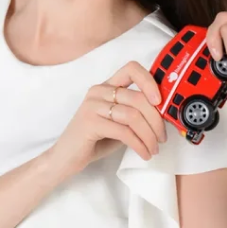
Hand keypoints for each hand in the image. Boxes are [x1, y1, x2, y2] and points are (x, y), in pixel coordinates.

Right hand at [48, 61, 167, 177]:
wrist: (64, 158)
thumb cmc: (93, 141)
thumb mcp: (118, 123)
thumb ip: (135, 115)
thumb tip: (162, 115)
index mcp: (106, 87)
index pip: (132, 69)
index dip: (150, 82)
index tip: (160, 102)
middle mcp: (98, 91)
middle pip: (138, 98)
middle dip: (156, 121)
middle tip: (161, 138)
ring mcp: (92, 106)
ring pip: (133, 116)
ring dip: (149, 136)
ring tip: (153, 149)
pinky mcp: (90, 123)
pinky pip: (124, 132)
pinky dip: (139, 145)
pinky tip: (144, 153)